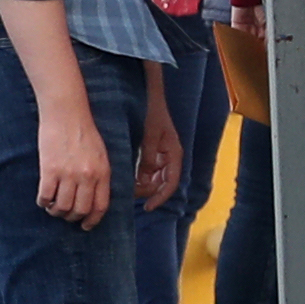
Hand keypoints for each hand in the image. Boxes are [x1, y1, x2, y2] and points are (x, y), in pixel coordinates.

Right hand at [30, 78, 115, 225]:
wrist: (66, 112)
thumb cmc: (83, 131)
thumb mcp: (101, 154)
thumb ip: (99, 176)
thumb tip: (93, 198)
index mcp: (102, 173)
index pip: (100, 206)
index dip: (92, 220)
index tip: (85, 226)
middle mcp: (87, 176)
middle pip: (80, 210)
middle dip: (72, 218)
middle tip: (66, 215)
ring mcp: (68, 174)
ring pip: (62, 207)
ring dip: (56, 212)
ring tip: (53, 208)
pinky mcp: (50, 170)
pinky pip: (45, 196)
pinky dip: (43, 202)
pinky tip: (43, 199)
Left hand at [132, 100, 182, 216]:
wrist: (150, 96)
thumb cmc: (152, 113)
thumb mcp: (149, 136)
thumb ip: (148, 158)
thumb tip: (144, 181)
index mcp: (174, 154)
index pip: (170, 183)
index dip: (160, 198)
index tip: (147, 207)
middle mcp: (171, 157)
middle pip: (164, 183)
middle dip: (150, 192)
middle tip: (132, 195)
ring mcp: (163, 154)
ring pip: (157, 178)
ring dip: (145, 185)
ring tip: (129, 188)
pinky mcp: (155, 151)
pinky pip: (150, 169)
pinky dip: (142, 176)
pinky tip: (130, 178)